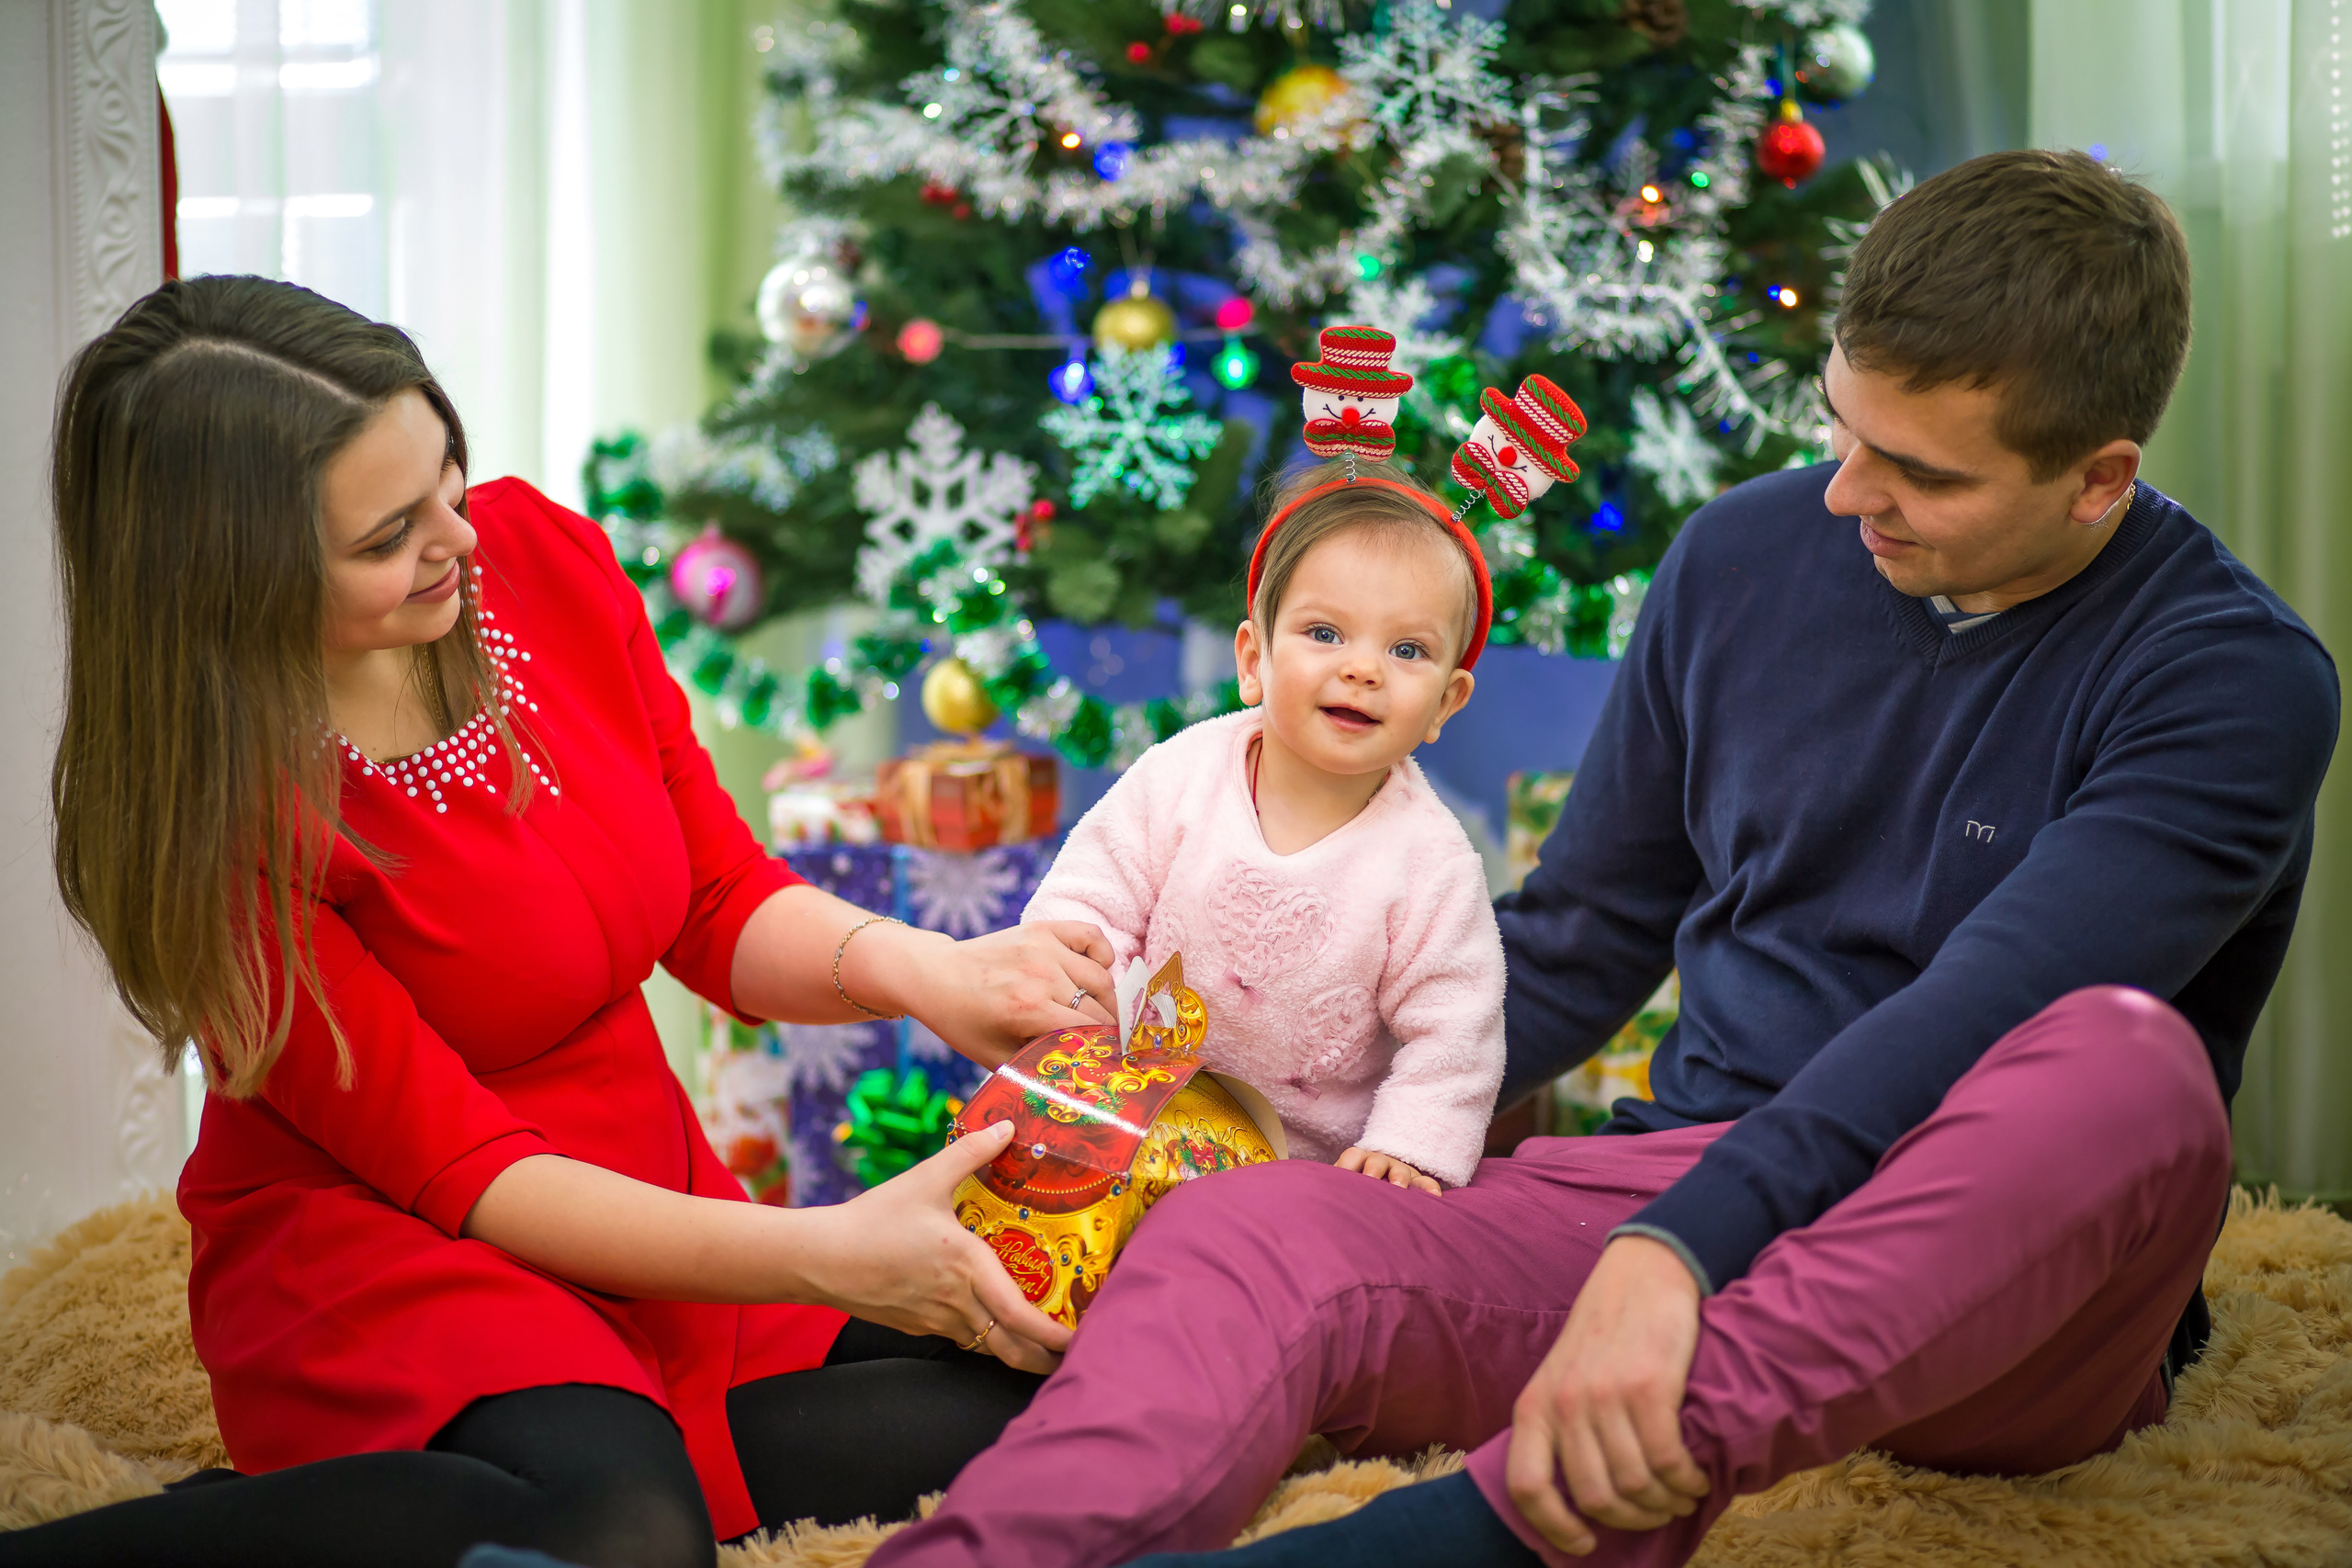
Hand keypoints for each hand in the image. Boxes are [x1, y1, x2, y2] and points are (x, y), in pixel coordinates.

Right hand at [795, 1120, 1073, 1373]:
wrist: (819, 1258)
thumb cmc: (873, 1220)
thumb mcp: (925, 1179)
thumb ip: (970, 1153)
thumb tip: (1006, 1126)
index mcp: (968, 1267)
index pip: (1021, 1316)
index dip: (1054, 1334)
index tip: (1078, 1338)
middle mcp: (958, 1302)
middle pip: (1011, 1348)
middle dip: (1045, 1358)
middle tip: (1072, 1355)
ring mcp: (936, 1320)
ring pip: (987, 1347)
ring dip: (1016, 1352)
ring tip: (1041, 1347)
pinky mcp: (917, 1326)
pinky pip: (961, 1338)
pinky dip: (985, 1340)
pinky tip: (991, 1326)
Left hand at [872, 921, 1117, 1067]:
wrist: (935, 975)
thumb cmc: (963, 1021)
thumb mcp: (995, 1057)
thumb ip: (1037, 1068)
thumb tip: (1078, 1081)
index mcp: (1028, 1010)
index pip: (1091, 1032)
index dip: (1104, 1049)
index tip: (1108, 1060)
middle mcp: (1041, 975)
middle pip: (1101, 1007)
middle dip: (1108, 1029)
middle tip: (1105, 1043)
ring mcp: (1044, 948)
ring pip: (1102, 976)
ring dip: (1107, 998)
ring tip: (1099, 1013)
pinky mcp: (1043, 929)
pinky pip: (1092, 936)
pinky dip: (1103, 954)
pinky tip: (1097, 971)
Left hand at [1337, 1146, 1442, 1194]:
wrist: (1378, 1189)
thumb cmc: (1354, 1192)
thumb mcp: (1340, 1188)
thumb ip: (1327, 1191)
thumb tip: (1300, 1203)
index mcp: (1358, 1161)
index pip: (1352, 1156)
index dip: (1347, 1166)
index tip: (1343, 1180)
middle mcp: (1379, 1163)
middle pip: (1376, 1161)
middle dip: (1373, 1170)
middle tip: (1370, 1181)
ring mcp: (1399, 1171)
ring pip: (1402, 1170)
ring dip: (1400, 1178)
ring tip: (1399, 1190)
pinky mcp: (1417, 1183)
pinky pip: (1426, 1183)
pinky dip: (1429, 1189)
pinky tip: (1435, 1198)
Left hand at [1505, 1235, 1710, 1553]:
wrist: (1643, 1271)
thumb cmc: (1606, 1332)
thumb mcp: (1562, 1376)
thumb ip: (1561, 1427)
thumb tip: (1580, 1496)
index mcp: (1534, 1405)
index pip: (1527, 1486)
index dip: (1554, 1527)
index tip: (1585, 1543)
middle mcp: (1564, 1403)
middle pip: (1595, 1497)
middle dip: (1633, 1518)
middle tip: (1657, 1511)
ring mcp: (1605, 1394)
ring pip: (1635, 1485)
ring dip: (1666, 1502)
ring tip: (1682, 1493)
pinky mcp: (1649, 1386)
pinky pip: (1668, 1460)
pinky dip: (1687, 1480)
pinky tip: (1696, 1476)